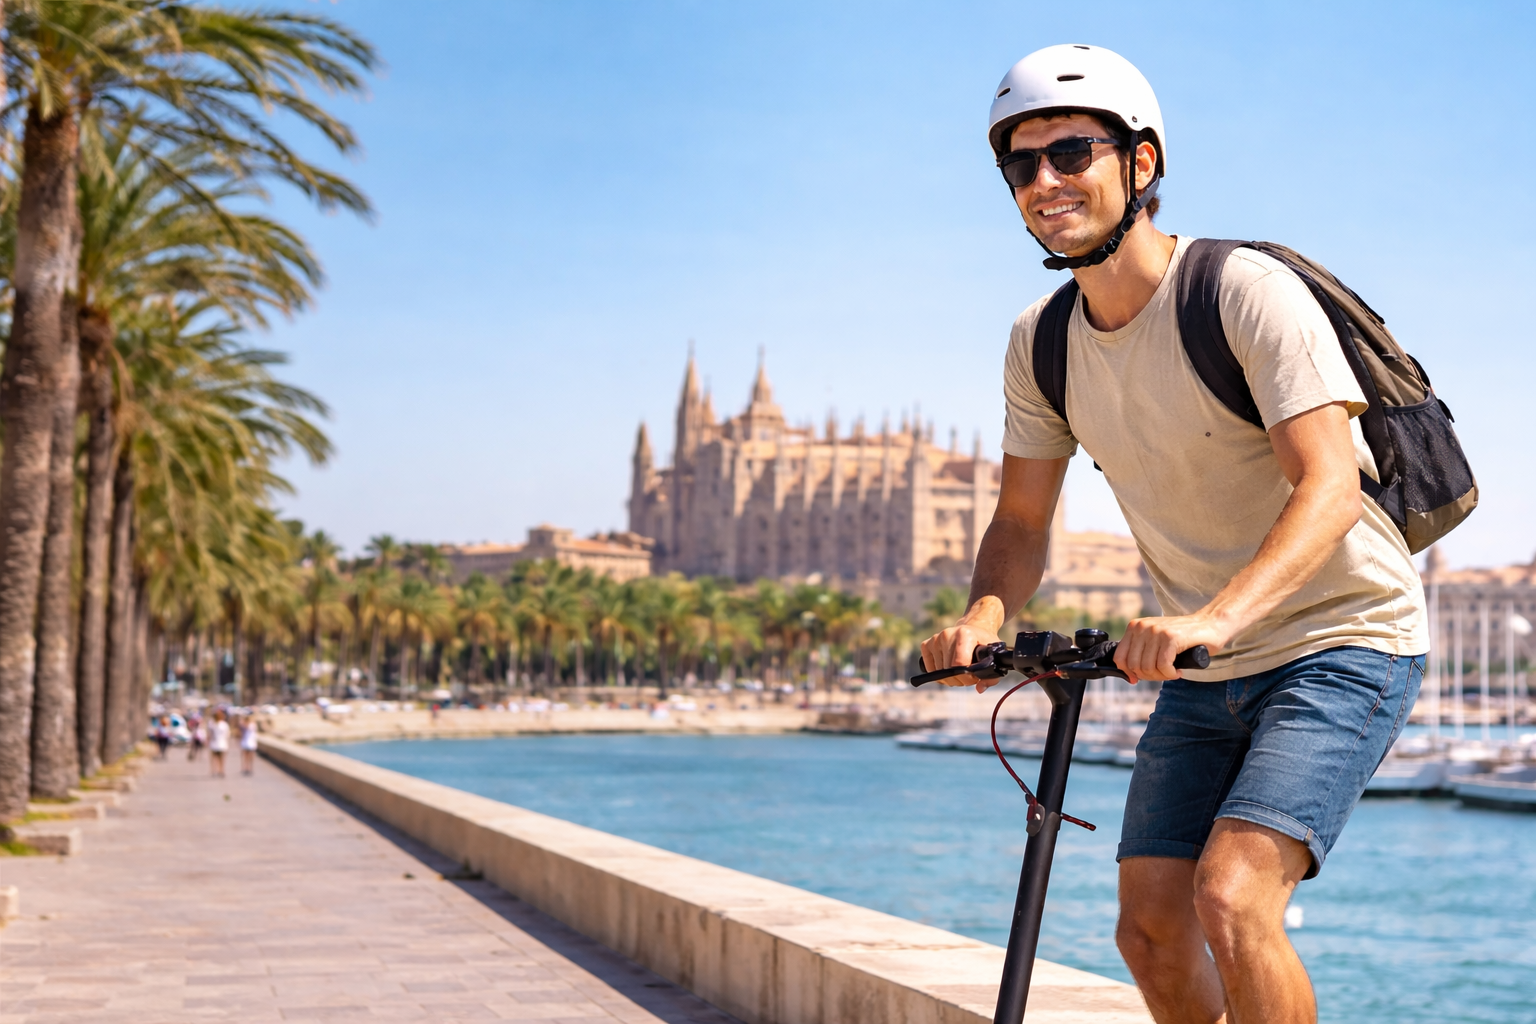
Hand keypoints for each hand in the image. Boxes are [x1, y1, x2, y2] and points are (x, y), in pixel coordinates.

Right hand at [920, 620, 1003, 692]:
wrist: (972, 629)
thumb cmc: (983, 644)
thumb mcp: (993, 656)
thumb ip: (991, 676)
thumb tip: (979, 689)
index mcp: (964, 634)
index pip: (959, 664)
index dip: (968, 678)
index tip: (975, 677)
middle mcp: (947, 634)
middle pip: (949, 671)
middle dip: (960, 680)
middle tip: (969, 675)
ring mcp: (935, 639)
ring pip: (939, 673)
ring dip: (951, 679)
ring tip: (960, 671)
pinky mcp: (926, 645)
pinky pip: (930, 670)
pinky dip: (940, 675)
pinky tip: (949, 668)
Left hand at [1114, 613, 1229, 684]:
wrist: (1211, 624)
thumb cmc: (1184, 637)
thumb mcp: (1155, 641)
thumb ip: (1141, 652)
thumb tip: (1130, 675)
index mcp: (1135, 627)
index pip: (1120, 657)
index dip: (1128, 673)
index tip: (1138, 679)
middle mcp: (1143, 627)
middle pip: (1135, 666)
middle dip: (1149, 676)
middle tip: (1163, 674)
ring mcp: (1156, 631)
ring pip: (1148, 667)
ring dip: (1161, 676)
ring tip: (1172, 671)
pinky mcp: (1171, 637)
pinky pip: (1163, 666)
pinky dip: (1170, 674)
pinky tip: (1178, 671)